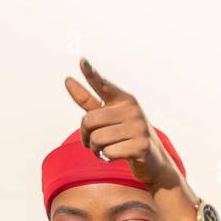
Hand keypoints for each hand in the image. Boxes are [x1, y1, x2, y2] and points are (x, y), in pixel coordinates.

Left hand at [64, 58, 180, 189]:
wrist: (152, 159)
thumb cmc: (125, 134)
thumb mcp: (108, 116)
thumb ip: (88, 100)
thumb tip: (67, 80)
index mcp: (123, 99)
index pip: (103, 85)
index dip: (91, 74)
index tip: (82, 62)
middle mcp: (132, 109)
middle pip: (88, 121)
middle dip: (85, 136)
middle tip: (95, 141)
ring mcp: (138, 127)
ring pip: (96, 139)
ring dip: (96, 149)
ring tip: (107, 149)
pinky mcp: (141, 146)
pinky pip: (107, 153)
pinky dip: (106, 158)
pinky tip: (117, 155)